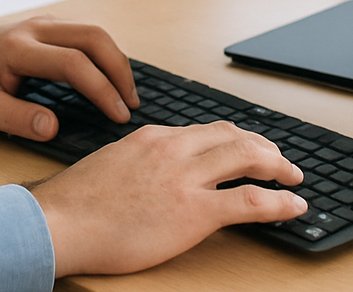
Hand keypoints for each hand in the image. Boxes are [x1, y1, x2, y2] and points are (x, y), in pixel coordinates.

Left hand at [0, 17, 137, 138]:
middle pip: (93, 36)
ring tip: (125, 96)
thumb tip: (54, 128)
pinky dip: (103, 56)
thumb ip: (16, 119)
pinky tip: (107, 81)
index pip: (73, 62)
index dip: (101, 90)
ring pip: (92, 32)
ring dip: (114, 61)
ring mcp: (41, 25)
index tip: (118, 117)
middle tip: (131, 105)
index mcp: (17, 48)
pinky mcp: (44, 30)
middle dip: (119, 70)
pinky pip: (83, 36)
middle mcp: (34, 28)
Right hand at [31, 122, 306, 275]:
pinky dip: (280, 202)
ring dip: (278, 166)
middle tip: (280, 160)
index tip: (247, 145)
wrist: (59, 222)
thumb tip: (151, 175)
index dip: (234, 138)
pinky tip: (294, 206)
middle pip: (234, 137)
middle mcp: (174, 149)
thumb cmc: (74, 204)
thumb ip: (138, 163)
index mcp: (153, 138)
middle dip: (264, 147)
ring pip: (249, 158)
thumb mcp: (110, 165)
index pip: (206, 130)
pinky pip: (251, 202)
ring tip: (294, 177)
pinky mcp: (195, 211)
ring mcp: (186, 178)